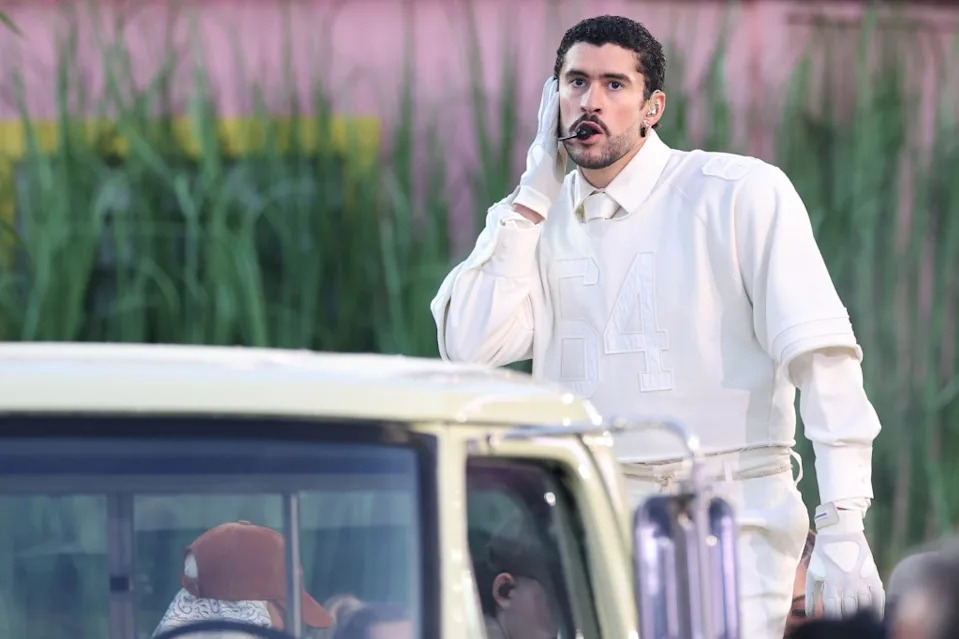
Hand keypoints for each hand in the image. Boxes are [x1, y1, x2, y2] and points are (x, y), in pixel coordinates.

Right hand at [512, 76, 567, 219]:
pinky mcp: (543, 145)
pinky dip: (551, 109)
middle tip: (551, 80)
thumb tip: (563, 150)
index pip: (549, 124)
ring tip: (552, 82)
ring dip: (549, 98)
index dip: (551, 108)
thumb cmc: (544, 190)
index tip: (554, 93)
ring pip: (545, 116)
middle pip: (544, 115)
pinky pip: (548, 123)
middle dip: (548, 98)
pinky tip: (554, 96)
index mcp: (543, 148)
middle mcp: (539, 142)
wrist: (533, 200)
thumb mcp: (553, 169)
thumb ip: (556, 157)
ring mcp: (540, 143)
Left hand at [806, 502, 884, 619]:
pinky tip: (875, 616)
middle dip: (845, 618)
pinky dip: (878, 609)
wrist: (841, 529)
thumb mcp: (813, 570)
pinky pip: (879, 598)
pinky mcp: (873, 575)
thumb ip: (811, 593)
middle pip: (848, 609)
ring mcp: (862, 579)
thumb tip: (809, 614)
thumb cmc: (824, 552)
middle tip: (845, 624)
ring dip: (860, 614)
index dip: (832, 619)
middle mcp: (847, 582)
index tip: (832, 625)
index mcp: (831, 581)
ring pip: (864, 606)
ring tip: (858, 622)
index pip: (832, 609)